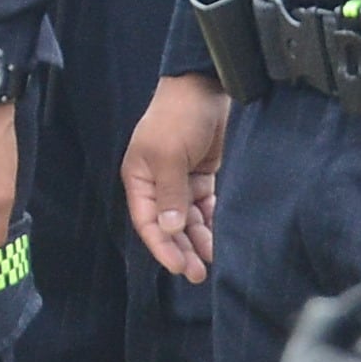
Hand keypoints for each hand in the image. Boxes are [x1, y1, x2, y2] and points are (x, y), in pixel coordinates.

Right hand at [122, 75, 229, 284]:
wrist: (205, 87)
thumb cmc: (178, 117)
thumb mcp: (169, 156)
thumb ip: (170, 194)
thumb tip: (169, 230)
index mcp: (139, 179)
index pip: (148, 222)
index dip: (161, 247)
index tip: (178, 267)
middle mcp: (157, 184)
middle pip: (168, 226)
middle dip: (182, 249)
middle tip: (199, 274)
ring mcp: (180, 181)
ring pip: (187, 220)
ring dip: (198, 239)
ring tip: (212, 260)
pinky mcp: (202, 177)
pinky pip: (204, 208)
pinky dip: (211, 222)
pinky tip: (220, 236)